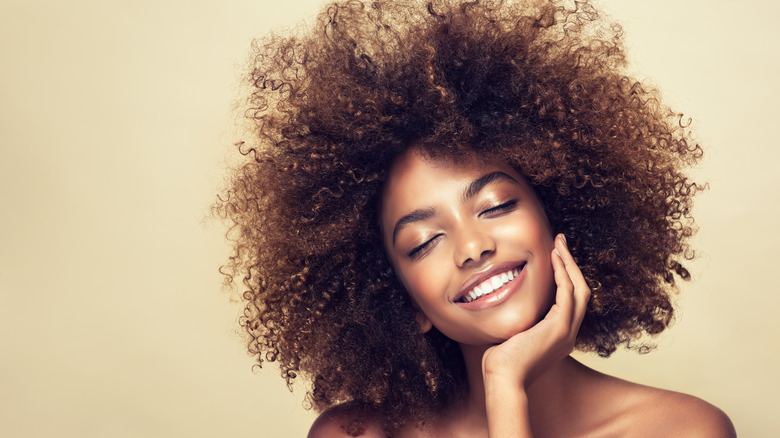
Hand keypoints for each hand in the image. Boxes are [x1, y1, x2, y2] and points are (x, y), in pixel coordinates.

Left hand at [481, 234, 590, 388]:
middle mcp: (568, 334)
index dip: (566, 276)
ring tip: (559, 243)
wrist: (503, 380)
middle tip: (561, 242)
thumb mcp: (513, 337)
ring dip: (569, 264)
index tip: (555, 256)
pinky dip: (563, 273)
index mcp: (559, 336)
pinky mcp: (559, 328)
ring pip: (579, 289)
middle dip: (572, 264)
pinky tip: (554, 258)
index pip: (570, 300)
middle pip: (581, 291)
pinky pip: (567, 293)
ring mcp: (567, 332)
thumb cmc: (501, 362)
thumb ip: (518, 322)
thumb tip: (504, 306)